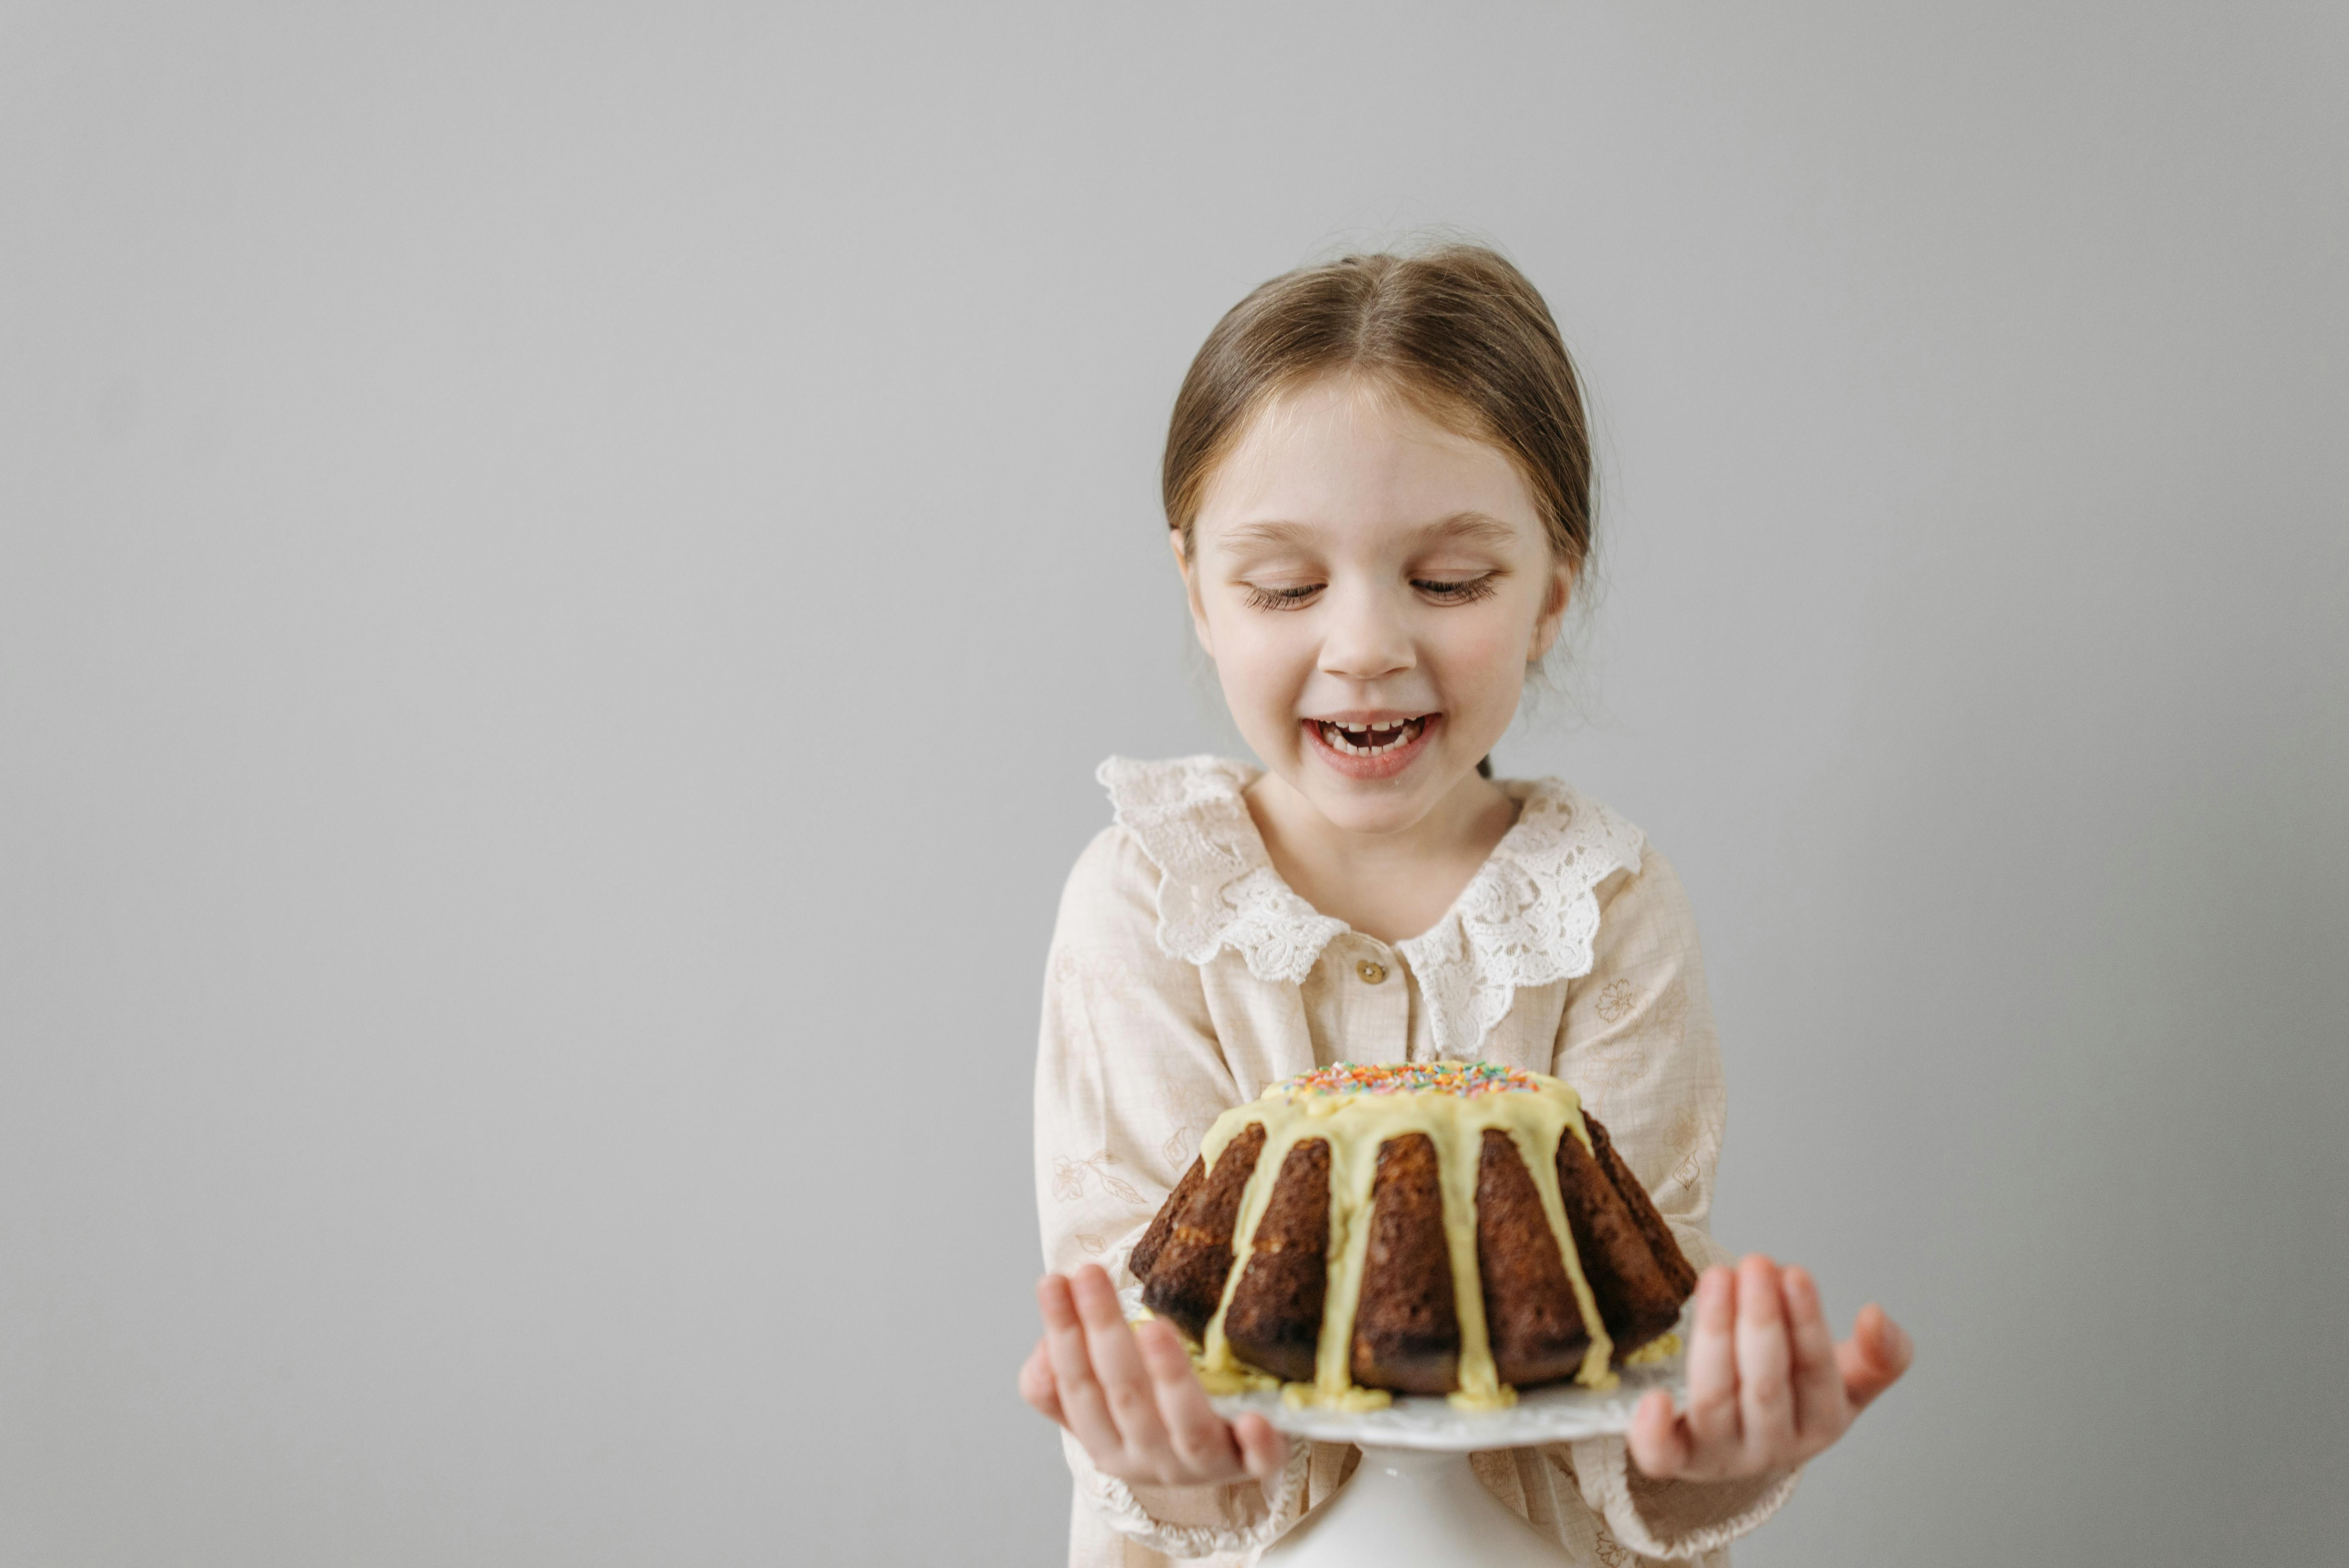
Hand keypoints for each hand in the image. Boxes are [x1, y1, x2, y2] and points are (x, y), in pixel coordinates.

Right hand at [1018, 1262, 1290, 1488]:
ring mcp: (1205, 1465)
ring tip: (1153, 1326)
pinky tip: (1255, 1418)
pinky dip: (1258, 1444)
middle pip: (1124, 1396)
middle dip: (1103, 1331)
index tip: (1054, 1281)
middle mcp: (1152, 1459)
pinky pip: (1259, 1462)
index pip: (1077, 1388)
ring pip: (1186, 1426)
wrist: (1219, 1461)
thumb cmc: (1154, 1416)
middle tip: (1090, 1273)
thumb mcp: (1099, 1404)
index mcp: (1108, 1446)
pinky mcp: (1254, 1465)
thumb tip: (1041, 1352)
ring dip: (1169, 1377)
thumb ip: (1058, 1383)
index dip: (1063, 1334)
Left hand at [1628, 1255, 1910, 1480]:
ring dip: (1714, 1336)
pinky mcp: (1675, 1457)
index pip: (1816, 1374)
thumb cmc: (1793, 1397)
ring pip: (1715, 1399)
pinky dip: (1653, 1433)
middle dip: (1761, 1321)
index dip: (1806, 1323)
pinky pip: (1661, 1456)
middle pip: (1765, 1386)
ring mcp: (1720, 1454)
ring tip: (1717, 1278)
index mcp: (1821, 1425)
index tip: (1794, 1272)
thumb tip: (1878, 1317)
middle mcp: (1772, 1446)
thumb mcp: (1847, 1380)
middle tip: (1756, 1263)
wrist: (1742, 1441)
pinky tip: (1652, 1399)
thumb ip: (1879, 1355)